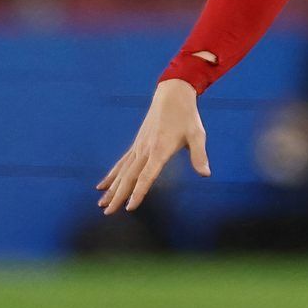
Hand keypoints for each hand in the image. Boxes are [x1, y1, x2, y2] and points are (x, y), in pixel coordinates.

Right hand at [97, 78, 209, 213]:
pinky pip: (121, 163)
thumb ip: (199, 156)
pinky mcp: (136, 144)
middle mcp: (145, 150)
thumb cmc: (187, 116)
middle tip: (108, 212)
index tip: (130, 207)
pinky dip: (111, 175)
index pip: (147, 176)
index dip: (138, 192)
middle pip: (129, 177)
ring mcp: (138, 147)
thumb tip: (206, 174)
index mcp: (159, 149)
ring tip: (101, 204)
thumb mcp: (197, 135)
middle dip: (118, 196)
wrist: (172, 94)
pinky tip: (102, 186)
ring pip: (121, 171)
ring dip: (111, 188)